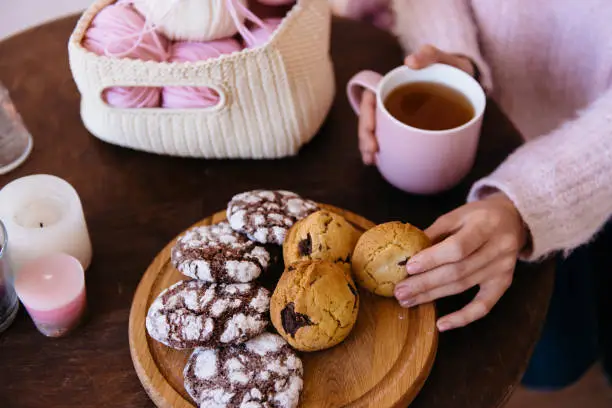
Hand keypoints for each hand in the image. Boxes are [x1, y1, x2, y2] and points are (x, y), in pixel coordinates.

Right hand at [357, 45, 473, 164]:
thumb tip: (409, 62)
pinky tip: (380, 163)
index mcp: (394, 86)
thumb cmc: (453, 69)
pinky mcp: (409, 130)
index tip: (370, 128)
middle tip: (372, 152)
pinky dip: (384, 153)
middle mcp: (393, 102)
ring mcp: (399, 117)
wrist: (468, 83)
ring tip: (372, 161)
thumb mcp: (445, 59)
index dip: (366, 115)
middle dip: (366, 137)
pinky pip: (392, 141)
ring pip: (377, 132)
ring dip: (369, 148)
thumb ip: (429, 55)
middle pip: (370, 119)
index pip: (371, 99)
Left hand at [394, 193, 527, 331]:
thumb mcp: (456, 215)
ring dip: (433, 296)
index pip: (458, 247)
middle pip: (458, 271)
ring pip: (463, 286)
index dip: (432, 259)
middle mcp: (498, 248)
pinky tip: (442, 324)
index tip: (408, 267)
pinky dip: (463, 317)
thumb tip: (405, 253)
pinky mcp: (504, 283)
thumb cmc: (477, 216)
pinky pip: (483, 306)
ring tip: (407, 301)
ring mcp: (503, 268)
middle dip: (425, 283)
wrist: (513, 219)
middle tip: (399, 292)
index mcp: (485, 226)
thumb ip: (434, 233)